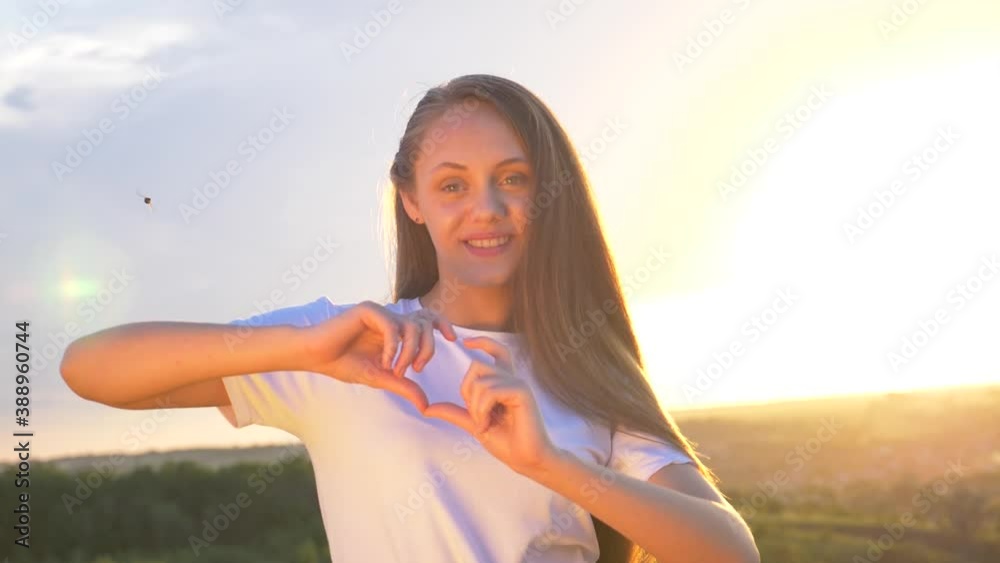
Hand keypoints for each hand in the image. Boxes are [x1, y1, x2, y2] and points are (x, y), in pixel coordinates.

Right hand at [302, 301, 456, 410]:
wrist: (315, 356)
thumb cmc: (344, 364)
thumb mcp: (380, 378)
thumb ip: (404, 386)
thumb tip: (426, 406)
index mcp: (396, 329)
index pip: (427, 319)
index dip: (443, 324)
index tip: (453, 339)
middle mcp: (391, 318)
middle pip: (425, 323)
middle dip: (427, 348)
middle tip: (417, 368)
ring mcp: (381, 313)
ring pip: (412, 325)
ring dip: (410, 351)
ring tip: (397, 370)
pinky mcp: (369, 310)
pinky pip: (392, 326)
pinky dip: (393, 347)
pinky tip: (385, 362)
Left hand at [423, 336, 559, 475]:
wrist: (526, 459)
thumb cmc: (506, 442)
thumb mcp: (473, 424)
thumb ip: (453, 412)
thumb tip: (427, 408)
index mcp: (504, 382)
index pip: (495, 350)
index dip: (482, 342)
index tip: (465, 342)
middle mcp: (512, 379)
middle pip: (476, 366)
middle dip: (467, 392)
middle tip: (478, 416)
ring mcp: (518, 384)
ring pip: (480, 381)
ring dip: (476, 407)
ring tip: (485, 424)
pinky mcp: (522, 392)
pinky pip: (491, 391)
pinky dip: (483, 409)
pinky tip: (488, 424)